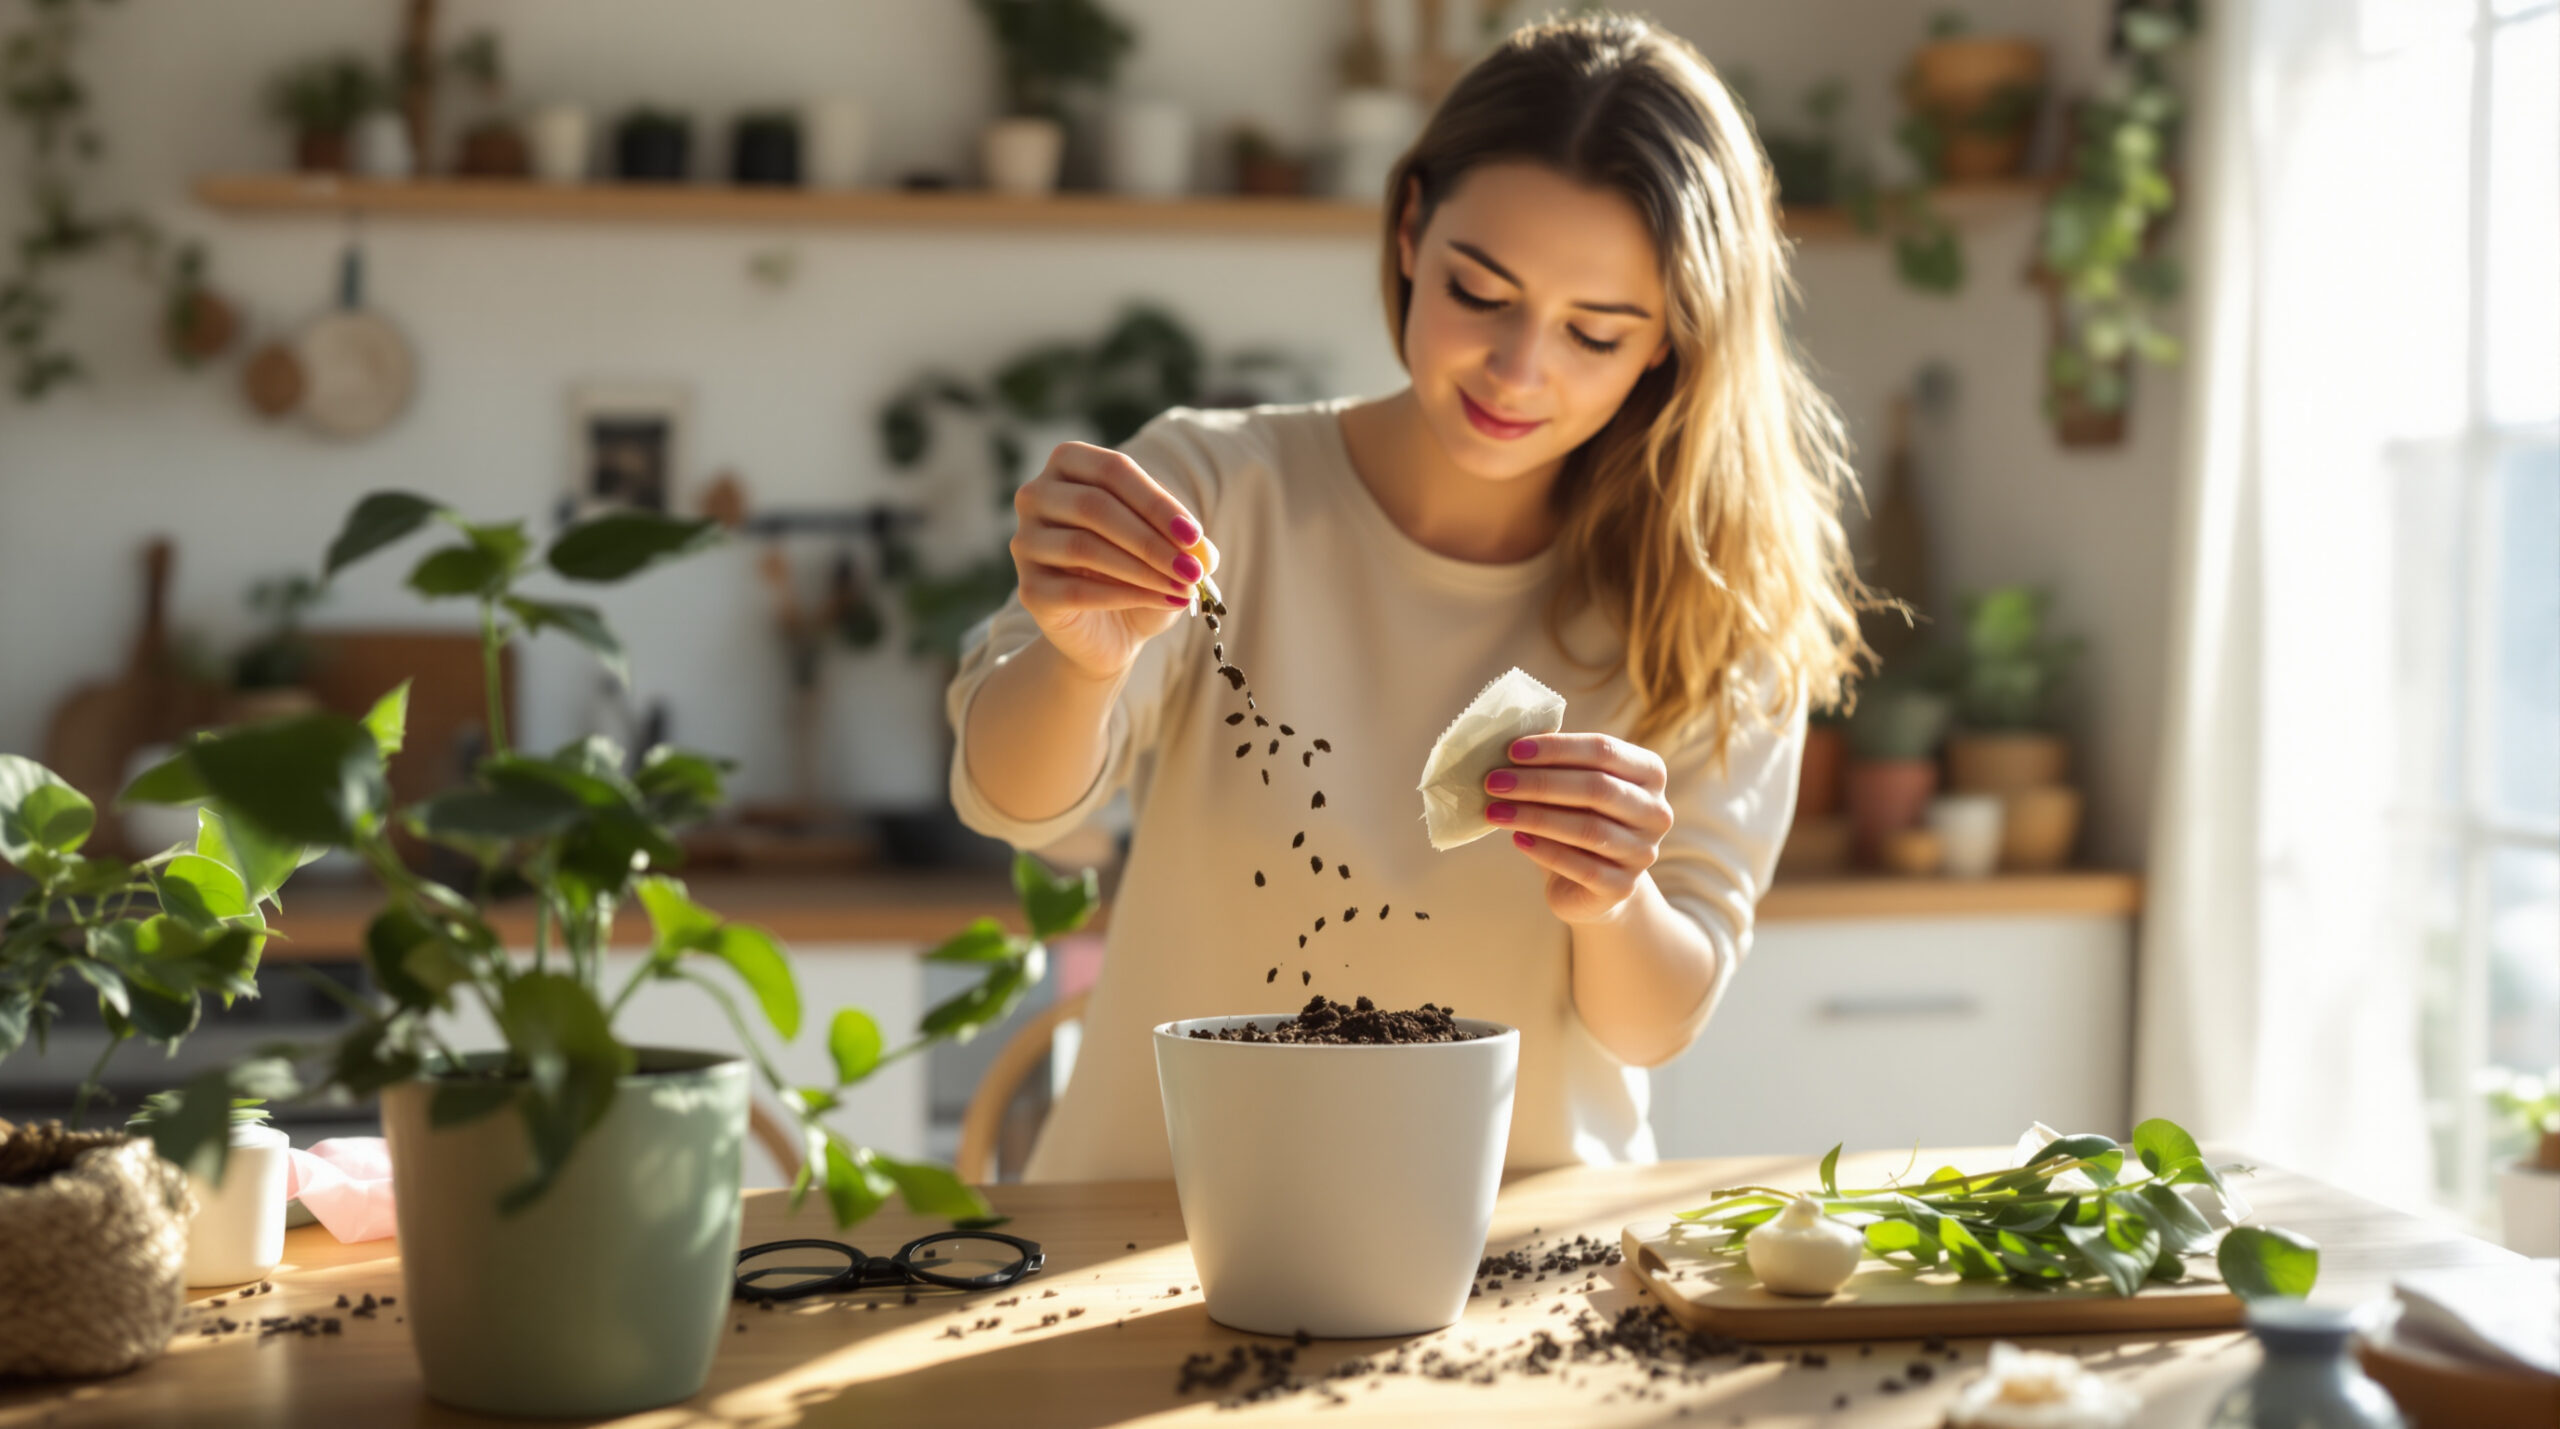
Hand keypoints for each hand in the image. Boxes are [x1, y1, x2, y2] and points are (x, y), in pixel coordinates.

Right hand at [1008, 442, 1217, 681]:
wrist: (1109, 630)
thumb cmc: (1138, 570)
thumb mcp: (1166, 546)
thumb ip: (1184, 540)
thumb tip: (1203, 551)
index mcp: (1069, 465)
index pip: (1113, 470)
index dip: (1156, 502)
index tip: (1194, 535)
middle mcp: (1036, 496)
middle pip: (1094, 506)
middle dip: (1151, 540)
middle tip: (1192, 569)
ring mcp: (1025, 542)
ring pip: (1083, 547)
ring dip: (1142, 569)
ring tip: (1183, 587)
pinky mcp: (1030, 589)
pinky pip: (1076, 590)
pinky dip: (1126, 596)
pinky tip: (1163, 601)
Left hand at [1484, 733, 1673, 924]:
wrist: (1594, 884)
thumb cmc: (1579, 819)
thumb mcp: (1574, 786)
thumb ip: (1557, 764)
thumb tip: (1513, 745)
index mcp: (1649, 773)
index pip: (1604, 750)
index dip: (1557, 748)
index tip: (1512, 751)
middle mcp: (1656, 812)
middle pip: (1597, 788)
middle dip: (1540, 783)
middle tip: (1494, 782)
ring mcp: (1643, 852)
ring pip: (1589, 829)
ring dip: (1535, 817)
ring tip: (1495, 811)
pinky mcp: (1622, 887)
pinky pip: (1583, 867)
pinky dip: (1546, 851)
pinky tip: (1517, 839)